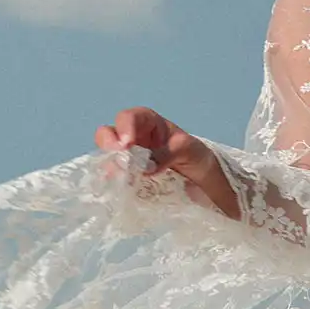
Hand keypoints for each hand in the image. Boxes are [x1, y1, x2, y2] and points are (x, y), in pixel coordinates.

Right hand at [95, 107, 238, 217]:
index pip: (129, 118)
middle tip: (119, 161)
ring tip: (121, 179)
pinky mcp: (128, 179)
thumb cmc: (194, 156)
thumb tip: (146, 167)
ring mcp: (128, 160)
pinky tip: (123, 190)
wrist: (201, 180)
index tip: (127, 144)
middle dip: (109, 145)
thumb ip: (167, 153)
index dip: (124, 128)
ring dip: (110, 168)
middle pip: (108, 135)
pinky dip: (116, 185)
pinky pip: (115, 180)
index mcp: (147, 123)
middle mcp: (132, 139)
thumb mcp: (188, 150)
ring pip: (107, 159)